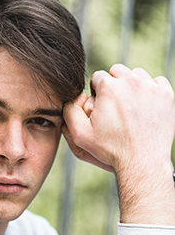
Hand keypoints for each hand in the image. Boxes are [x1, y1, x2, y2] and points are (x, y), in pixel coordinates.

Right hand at [63, 64, 174, 224]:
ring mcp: (151, 87)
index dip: (97, 92)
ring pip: (137, 75)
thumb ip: (70, 111)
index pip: (98, 77)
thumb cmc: (110, 150)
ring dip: (132, 87)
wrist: (142, 162)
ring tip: (130, 107)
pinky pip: (157, 82)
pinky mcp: (167, 95)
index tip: (101, 107)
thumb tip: (76, 95)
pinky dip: (151, 91)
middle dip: (114, 85)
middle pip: (118, 72)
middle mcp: (131, 81)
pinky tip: (145, 107)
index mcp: (108, 87)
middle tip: (115, 106)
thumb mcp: (80, 134)